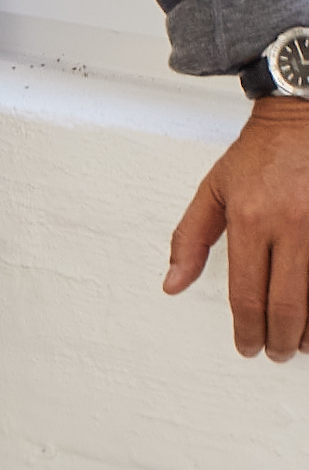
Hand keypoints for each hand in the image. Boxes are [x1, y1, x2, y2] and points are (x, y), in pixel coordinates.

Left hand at [164, 97, 308, 359]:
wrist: (300, 118)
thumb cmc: (260, 153)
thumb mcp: (213, 189)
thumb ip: (190, 238)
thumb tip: (173, 283)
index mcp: (251, 218)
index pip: (247, 294)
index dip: (247, 330)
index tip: (247, 345)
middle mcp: (291, 226)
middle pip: (287, 306)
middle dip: (279, 340)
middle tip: (274, 351)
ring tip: (299, 343)